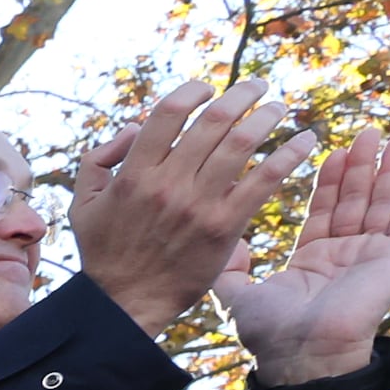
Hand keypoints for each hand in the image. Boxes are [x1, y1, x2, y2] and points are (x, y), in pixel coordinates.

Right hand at [69, 82, 317, 337]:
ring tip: (280, 107)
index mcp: (134, 174)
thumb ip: (99, 159)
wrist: (125, 304)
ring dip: (267, 116)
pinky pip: (264, 181)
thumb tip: (133, 127)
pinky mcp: (223, 227)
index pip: (169, 113)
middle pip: (213, 121)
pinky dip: (289, 155)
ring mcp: (197, 206)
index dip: (193, 91)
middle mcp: (167, 184)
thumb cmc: (105, 252)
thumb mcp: (83, 203)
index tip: (208, 87)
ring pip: (242, 143)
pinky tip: (306, 140)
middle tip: (257, 85)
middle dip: (242, 94)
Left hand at [216, 129, 389, 385]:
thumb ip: (231, 267)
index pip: (325, 210)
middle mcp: (344, 256)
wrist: (301, 354)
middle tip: (369, 130)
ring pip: (384, 203)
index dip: (331, 180)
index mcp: (312, 261)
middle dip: (363, 165)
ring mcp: (371, 257)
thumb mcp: (237, 295)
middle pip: (357, 200)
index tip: (333, 148)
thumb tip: (229, 241)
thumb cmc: (268, 332)